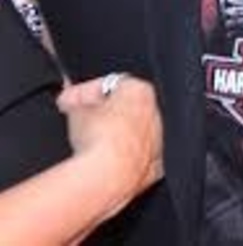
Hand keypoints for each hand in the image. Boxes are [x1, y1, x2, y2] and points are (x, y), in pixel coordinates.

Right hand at [57, 75, 163, 207]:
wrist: (107, 177)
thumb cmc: (97, 139)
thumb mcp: (76, 109)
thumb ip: (74, 97)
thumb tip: (68, 96)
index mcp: (139, 91)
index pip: (109, 85)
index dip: (86, 93)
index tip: (71, 102)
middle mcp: (154, 113)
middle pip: (123, 108)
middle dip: (99, 114)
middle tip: (77, 122)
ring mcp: (156, 141)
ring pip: (130, 134)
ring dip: (111, 137)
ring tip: (87, 145)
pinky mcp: (153, 168)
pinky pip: (134, 158)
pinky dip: (120, 159)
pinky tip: (101, 164)